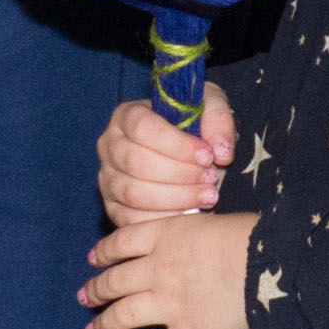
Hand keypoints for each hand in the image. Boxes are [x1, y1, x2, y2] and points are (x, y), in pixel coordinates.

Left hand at [79, 201, 258, 328]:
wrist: (272, 261)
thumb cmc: (252, 235)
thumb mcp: (212, 222)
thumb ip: (190, 235)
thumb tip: (188, 244)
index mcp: (166, 235)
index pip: (121, 242)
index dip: (104, 253)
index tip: (94, 260)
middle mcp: (159, 268)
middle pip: (115, 280)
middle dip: (96, 290)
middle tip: (85, 297)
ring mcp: (170, 303)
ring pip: (123, 316)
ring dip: (104, 326)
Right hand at [99, 87, 232, 227]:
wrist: (191, 155)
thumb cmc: (196, 127)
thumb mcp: (211, 107)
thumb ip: (219, 119)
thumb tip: (221, 152)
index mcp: (126, 115)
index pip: (143, 128)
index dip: (177, 145)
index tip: (207, 156)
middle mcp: (110, 146)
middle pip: (137, 163)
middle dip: (180, 174)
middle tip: (211, 178)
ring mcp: (108, 179)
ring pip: (134, 194)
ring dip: (176, 198)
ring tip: (208, 195)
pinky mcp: (114, 208)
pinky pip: (131, 220)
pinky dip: (164, 220)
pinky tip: (191, 214)